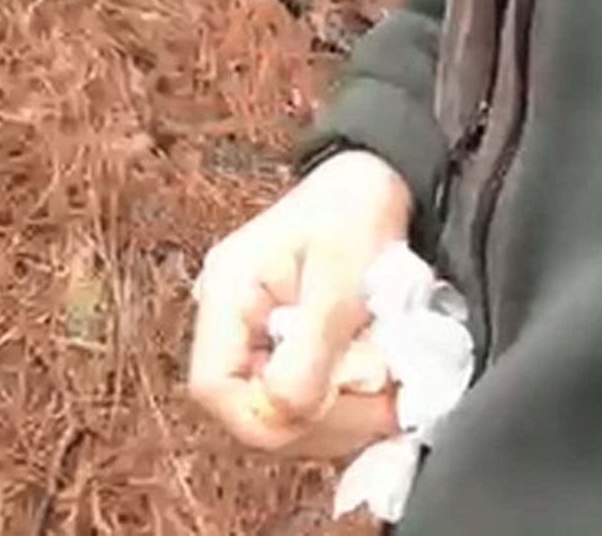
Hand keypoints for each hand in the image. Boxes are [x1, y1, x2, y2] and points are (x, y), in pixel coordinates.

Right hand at [187, 149, 411, 458]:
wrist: (376, 179)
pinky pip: (301, 400)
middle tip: (382, 407)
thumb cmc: (354, 212)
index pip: (214, 385)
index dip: (267, 416)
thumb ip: (311, 348)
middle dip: (317, 422)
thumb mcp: (339, 278)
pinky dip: (341, 407)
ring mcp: (254, 337)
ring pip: (279, 414)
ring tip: (387, 394)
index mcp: (226, 292)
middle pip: (248, 409)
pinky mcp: (283, 348)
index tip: (331, 410)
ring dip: (336, 420)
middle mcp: (228, 321)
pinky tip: (375, 387)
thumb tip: (285, 416)